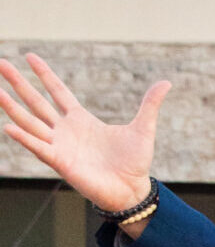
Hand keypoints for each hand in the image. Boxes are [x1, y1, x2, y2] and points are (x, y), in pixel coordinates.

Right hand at [0, 53, 169, 223]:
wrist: (132, 190)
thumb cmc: (135, 163)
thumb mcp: (144, 128)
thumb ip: (150, 105)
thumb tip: (166, 82)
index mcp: (81, 119)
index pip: (57, 91)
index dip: (44, 74)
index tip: (29, 56)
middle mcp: (66, 130)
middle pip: (36, 101)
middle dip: (18, 83)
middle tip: (1, 63)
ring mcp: (60, 145)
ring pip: (30, 122)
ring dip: (12, 107)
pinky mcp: (61, 162)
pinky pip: (38, 147)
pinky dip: (24, 137)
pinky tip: (8, 126)